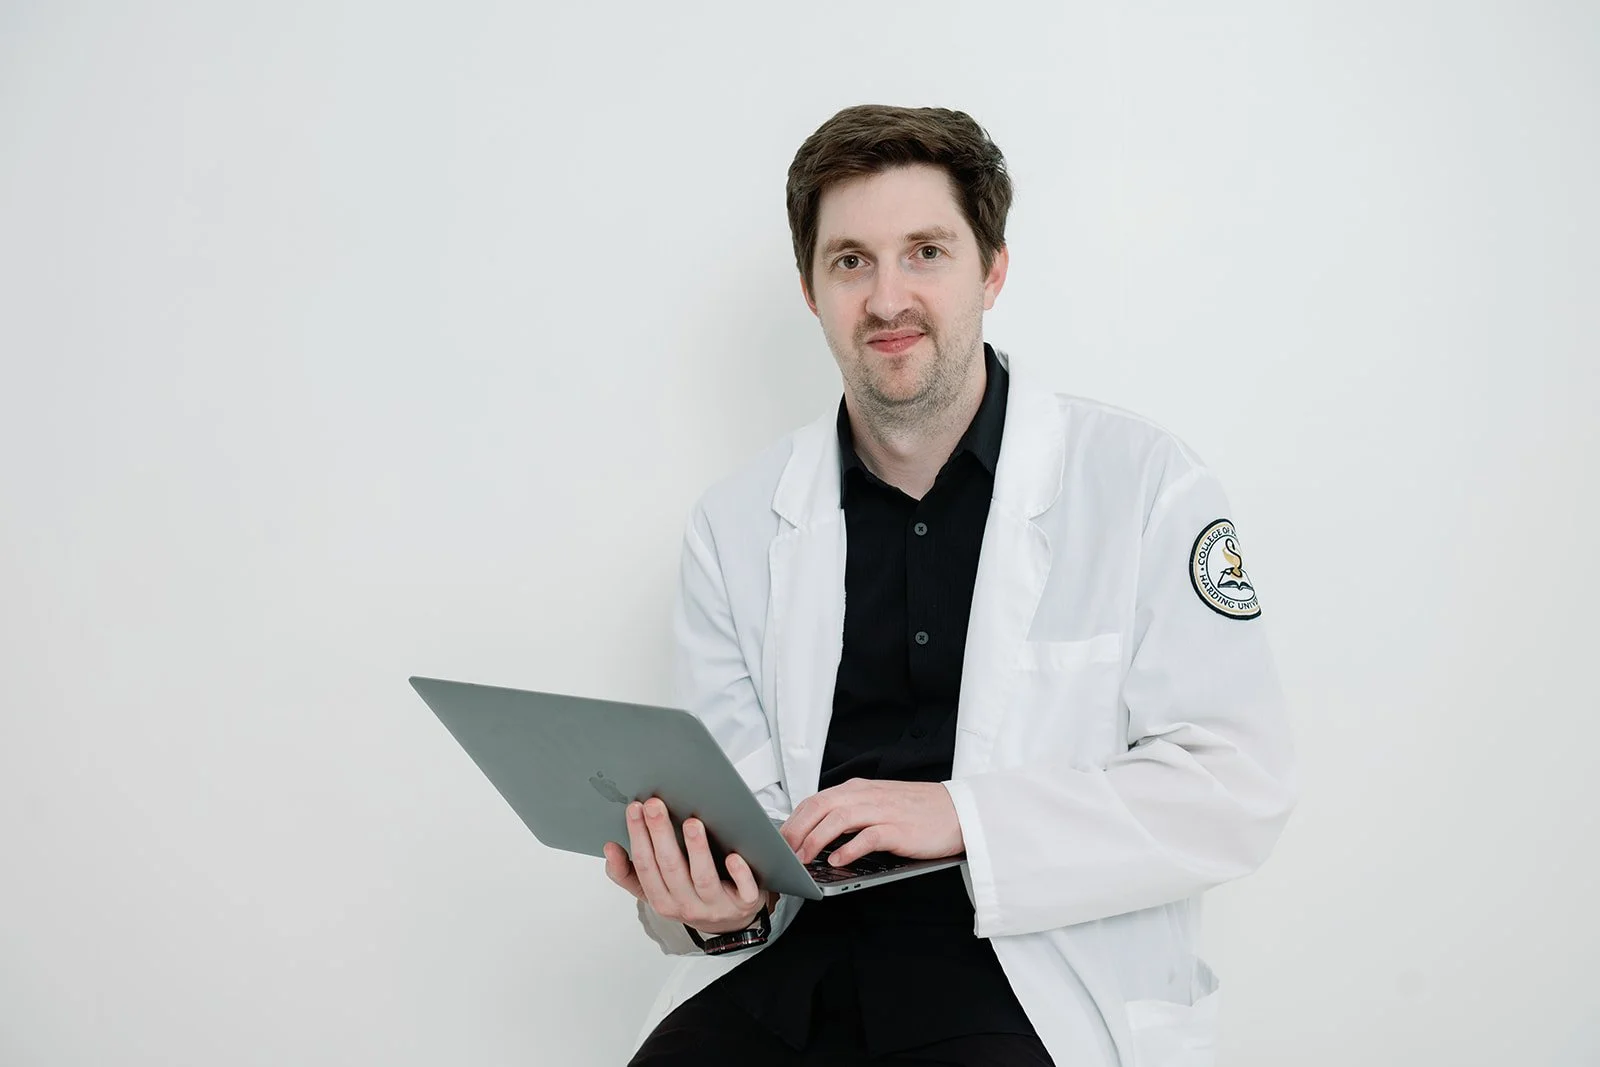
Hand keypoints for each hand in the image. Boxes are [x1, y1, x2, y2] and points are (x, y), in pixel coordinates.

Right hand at [602, 797, 772, 935]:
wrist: (729, 919)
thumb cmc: (689, 896)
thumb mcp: (655, 889)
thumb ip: (628, 872)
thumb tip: (610, 849)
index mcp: (662, 900)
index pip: (645, 867)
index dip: (638, 837)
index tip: (634, 808)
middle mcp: (687, 905)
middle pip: (671, 868)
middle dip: (660, 834)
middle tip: (655, 804)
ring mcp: (717, 905)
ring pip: (703, 878)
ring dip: (697, 850)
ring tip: (691, 822)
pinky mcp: (745, 903)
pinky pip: (743, 891)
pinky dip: (739, 874)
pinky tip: (734, 856)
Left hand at [780, 778, 963, 867]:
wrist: (958, 812)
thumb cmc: (918, 812)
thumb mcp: (878, 805)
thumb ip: (851, 814)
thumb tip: (819, 835)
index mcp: (859, 790)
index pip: (816, 800)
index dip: (793, 820)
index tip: (780, 840)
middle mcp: (867, 796)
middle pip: (820, 807)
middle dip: (796, 830)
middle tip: (783, 852)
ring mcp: (883, 811)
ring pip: (837, 819)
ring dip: (815, 840)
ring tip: (803, 859)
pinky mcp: (898, 830)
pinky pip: (867, 837)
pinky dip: (849, 849)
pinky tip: (838, 861)